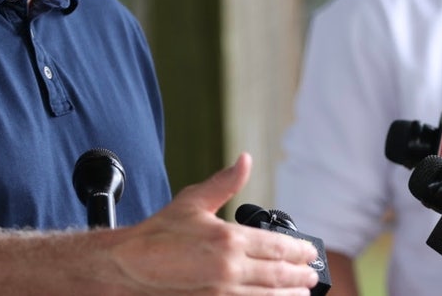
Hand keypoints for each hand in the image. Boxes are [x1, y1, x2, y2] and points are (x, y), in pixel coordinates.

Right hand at [107, 152, 320, 293]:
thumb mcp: (193, 202)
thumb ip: (225, 183)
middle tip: (312, 273)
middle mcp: (229, 269)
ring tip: (303, 292)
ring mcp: (221, 294)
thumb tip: (245, 160)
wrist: (129, 267)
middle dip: (300, 275)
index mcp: (228, 239)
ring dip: (290, 294)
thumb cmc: (159, 234)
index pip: (276, 247)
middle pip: (278, 274)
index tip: (309, 252)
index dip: (299, 251)